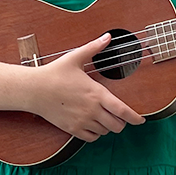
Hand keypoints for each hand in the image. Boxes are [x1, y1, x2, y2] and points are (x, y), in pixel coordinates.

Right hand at [26, 33, 145, 140]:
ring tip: (104, 118)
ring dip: (108, 126)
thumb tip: (108, 36)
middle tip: (119, 116)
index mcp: (96, 93)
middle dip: (122, 122)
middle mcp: (92, 110)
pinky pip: (91, 138)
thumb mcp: (75, 58)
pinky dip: (96, 134)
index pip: (123, 110)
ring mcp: (82, 121)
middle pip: (117, 125)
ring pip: (104, 131)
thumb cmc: (54, 73)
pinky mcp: (72, 129)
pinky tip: (93, 125)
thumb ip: (94, 48)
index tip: (141, 120)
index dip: (135, 118)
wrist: (33, 90)